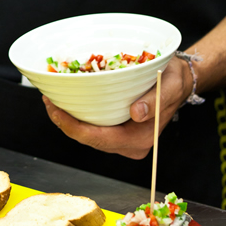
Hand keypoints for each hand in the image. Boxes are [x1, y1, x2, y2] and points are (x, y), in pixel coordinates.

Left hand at [43, 56, 192, 159]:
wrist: (178, 81)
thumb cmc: (174, 81)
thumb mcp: (169, 86)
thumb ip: (155, 100)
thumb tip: (137, 113)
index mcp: (140, 139)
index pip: (98, 139)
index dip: (72, 127)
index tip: (55, 109)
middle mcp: (129, 145)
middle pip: (88, 139)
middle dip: (64, 122)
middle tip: (47, 99)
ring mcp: (122, 139)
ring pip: (87, 135)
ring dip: (68, 120)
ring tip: (52, 99)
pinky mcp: (117, 130)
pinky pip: (92, 127)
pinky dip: (78, 116)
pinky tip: (67, 101)